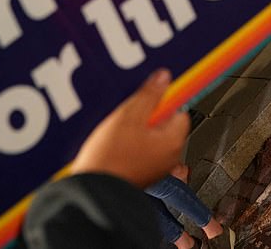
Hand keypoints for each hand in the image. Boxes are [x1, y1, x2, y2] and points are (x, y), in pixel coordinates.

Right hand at [70, 69, 188, 187]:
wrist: (91, 192)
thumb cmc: (110, 159)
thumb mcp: (129, 115)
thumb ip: (150, 94)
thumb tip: (164, 78)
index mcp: (173, 141)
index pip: (179, 110)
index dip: (163, 99)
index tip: (150, 93)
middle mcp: (169, 156)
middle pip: (164, 123)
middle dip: (146, 113)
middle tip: (129, 110)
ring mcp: (154, 166)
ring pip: (150, 136)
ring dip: (135, 128)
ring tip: (118, 126)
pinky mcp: (139, 172)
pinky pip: (139, 149)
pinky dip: (129, 142)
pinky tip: (113, 140)